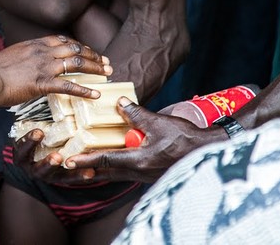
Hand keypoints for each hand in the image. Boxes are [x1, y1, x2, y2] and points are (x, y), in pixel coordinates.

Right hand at [0, 34, 112, 106]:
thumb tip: (32, 60)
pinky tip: (94, 94)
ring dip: (94, 68)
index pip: (64, 40)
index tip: (89, 51)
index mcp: (36, 43)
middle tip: (105, 62)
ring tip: (107, 73)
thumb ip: (27, 54)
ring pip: (76, 63)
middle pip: (75, 49)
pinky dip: (84, 90)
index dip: (80, 46)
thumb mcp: (13, 53)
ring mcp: (44, 66)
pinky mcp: (42, 83)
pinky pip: (68, 86)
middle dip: (93, 55)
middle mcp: (43, 52)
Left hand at [60, 97, 220, 182]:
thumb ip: (136, 114)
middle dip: (89, 169)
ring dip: (102, 169)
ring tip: (87, 164)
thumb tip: (118, 103)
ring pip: (118, 174)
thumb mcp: (159, 122)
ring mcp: (147, 176)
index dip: (86, 159)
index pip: (106, 160)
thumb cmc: (186, 138)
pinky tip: (114, 159)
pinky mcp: (152, 175)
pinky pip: (128, 173)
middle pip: (108, 172)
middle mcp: (140, 172)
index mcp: (140, 161)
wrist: (208, 152)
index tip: (70, 161)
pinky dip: (117, 167)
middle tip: (71, 165)